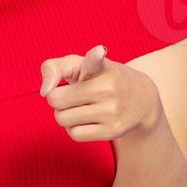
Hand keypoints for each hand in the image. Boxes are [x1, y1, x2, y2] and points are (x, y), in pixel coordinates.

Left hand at [38, 44, 162, 142]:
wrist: (141, 101)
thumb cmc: (100, 79)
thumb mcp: (80, 65)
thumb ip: (54, 68)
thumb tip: (44, 91)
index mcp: (101, 66)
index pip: (95, 60)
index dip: (96, 55)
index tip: (99, 51)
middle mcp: (110, 88)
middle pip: (56, 100)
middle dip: (57, 99)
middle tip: (73, 95)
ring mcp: (112, 111)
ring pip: (62, 119)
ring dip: (64, 115)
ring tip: (81, 107)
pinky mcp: (112, 131)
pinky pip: (74, 134)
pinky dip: (73, 129)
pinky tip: (86, 120)